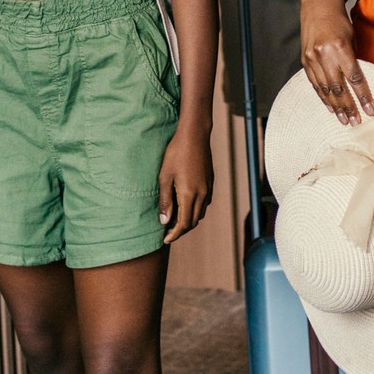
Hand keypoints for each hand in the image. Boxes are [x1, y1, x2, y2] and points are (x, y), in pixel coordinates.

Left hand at [158, 125, 213, 242]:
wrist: (194, 135)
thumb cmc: (176, 153)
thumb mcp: (164, 177)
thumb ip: (165, 200)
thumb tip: (164, 221)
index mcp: (189, 194)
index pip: (184, 224)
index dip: (174, 234)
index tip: (165, 239)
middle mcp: (202, 194)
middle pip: (193, 221)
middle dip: (181, 230)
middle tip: (167, 231)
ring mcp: (208, 188)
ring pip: (200, 213)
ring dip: (189, 220)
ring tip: (175, 219)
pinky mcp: (210, 182)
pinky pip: (204, 203)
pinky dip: (195, 210)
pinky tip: (185, 204)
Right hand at [300, 0, 373, 124]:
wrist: (318, 7)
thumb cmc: (340, 22)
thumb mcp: (353, 38)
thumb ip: (355, 61)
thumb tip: (361, 85)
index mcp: (340, 47)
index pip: (354, 78)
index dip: (363, 97)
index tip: (370, 111)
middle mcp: (324, 54)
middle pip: (338, 88)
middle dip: (349, 107)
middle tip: (357, 122)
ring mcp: (312, 58)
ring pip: (325, 90)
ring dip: (336, 107)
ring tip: (345, 120)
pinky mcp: (305, 61)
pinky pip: (315, 84)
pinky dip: (323, 98)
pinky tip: (331, 108)